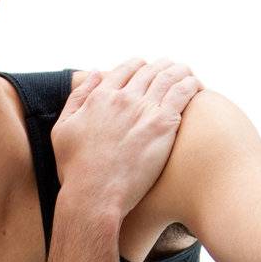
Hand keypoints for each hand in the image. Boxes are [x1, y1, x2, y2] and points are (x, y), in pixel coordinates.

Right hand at [51, 57, 203, 220]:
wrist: (95, 195)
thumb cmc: (76, 170)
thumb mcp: (62, 128)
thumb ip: (78, 97)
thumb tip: (94, 73)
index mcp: (101, 96)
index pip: (126, 69)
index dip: (138, 66)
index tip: (146, 69)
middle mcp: (123, 97)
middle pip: (150, 70)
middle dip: (162, 66)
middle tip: (172, 69)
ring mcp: (144, 109)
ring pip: (169, 76)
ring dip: (180, 71)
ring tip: (188, 74)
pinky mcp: (163, 124)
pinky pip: (183, 93)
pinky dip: (192, 85)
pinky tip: (197, 87)